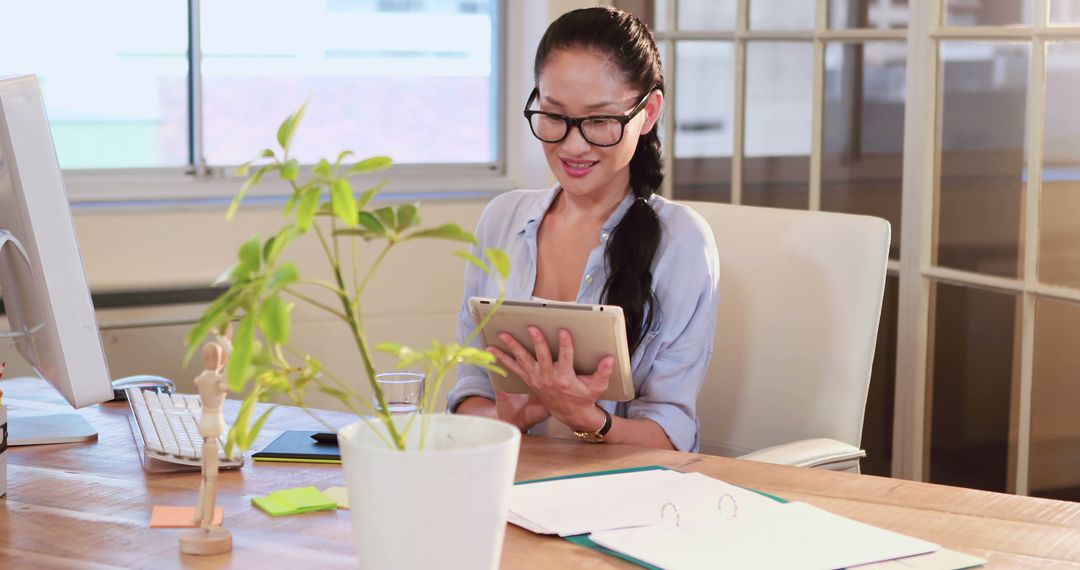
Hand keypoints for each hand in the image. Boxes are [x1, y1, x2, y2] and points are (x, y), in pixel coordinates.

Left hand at [488, 327, 612, 431]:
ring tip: (503, 335)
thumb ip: (603, 372)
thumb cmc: (585, 397)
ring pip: (524, 360)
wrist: (571, 414)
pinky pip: (514, 368)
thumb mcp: (597, 387)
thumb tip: (609, 358)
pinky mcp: (530, 380)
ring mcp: (537, 379)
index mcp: (566, 379)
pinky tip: (492, 350)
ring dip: (513, 347)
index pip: (566, 358)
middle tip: (532, 328)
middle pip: (542, 356)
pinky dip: (503, 359)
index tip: (563, 331)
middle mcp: (549, 379)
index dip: (565, 344)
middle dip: (537, 341)